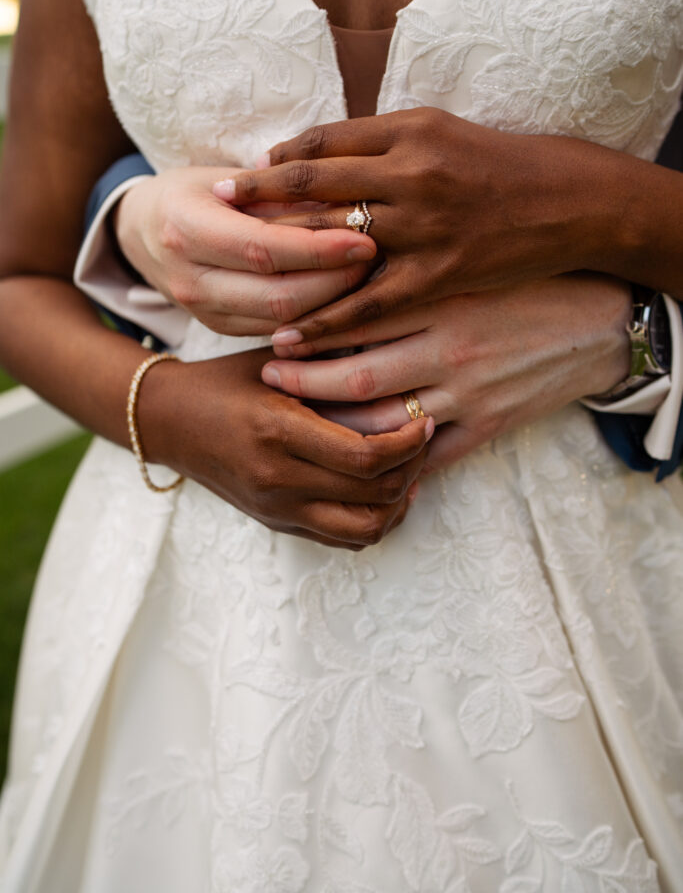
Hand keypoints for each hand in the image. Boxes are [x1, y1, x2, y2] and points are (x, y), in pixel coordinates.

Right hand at [115, 166, 376, 334]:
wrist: (142, 230)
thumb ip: (277, 192)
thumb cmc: (196, 191)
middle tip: (377, 260)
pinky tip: (344, 299)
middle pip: (277, 295)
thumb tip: (345, 198)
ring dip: (331, 305)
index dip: (318, 249)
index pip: (262, 248)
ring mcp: (202, 310)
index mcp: (186, 227)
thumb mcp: (227, 177)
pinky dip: (314, 319)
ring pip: (281, 323)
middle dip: (335, 282)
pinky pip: (276, 332)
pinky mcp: (219, 329)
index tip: (364, 240)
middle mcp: (189, 277)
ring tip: (368, 279)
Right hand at [139, 347, 432, 548]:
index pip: (365, 456)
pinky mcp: (279, 522)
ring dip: (398, 503)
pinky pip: (343, 539)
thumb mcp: (275, 361)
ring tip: (408, 470)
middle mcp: (278, 479)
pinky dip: (374, 521)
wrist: (168, 421)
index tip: (425, 419)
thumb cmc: (224, 380)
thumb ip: (331, 362)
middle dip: (413, 468)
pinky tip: (382, 491)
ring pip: (365, 530)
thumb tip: (396, 356)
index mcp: (278, 432)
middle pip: (374, 495)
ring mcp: (277, 508)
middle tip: (425, 440)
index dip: (409, 443)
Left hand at [221, 108, 617, 344]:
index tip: (235, 181)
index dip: (272, 165)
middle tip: (212, 220)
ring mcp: (425, 228)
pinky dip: (326, 321)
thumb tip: (315, 151)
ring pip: (333, 246)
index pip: (320, 146)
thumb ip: (379, 141)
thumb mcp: (440, 130)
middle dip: (258, 205)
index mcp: (408, 133)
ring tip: (234, 276)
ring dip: (280, 262)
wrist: (569, 202)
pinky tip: (290, 335)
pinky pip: (369, 305)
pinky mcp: (440, 277)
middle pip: (315, 189)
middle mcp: (411, 175)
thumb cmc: (500, 164)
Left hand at [259, 274, 631, 471]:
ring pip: (382, 422)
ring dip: (334, 425)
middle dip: (304, 380)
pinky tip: (360, 461)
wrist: (601, 321)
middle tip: (269, 376)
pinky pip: (430, 456)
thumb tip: (349, 278)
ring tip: (300, 419)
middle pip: (356, 376)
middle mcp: (449, 349)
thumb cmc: (530, 282)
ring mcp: (468, 393)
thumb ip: (414, 274)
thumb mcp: (470, 266)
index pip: (357, 319)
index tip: (277, 332)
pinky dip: (393, 463)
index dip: (310, 330)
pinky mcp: (489, 425)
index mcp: (442, 300)